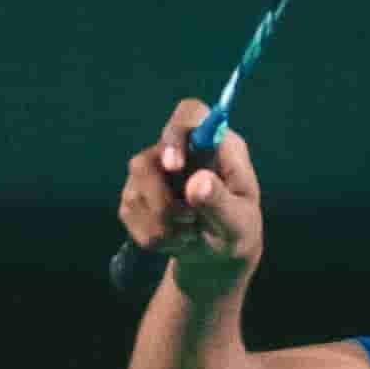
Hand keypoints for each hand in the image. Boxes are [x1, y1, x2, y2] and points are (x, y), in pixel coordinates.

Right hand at [118, 99, 262, 297]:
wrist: (218, 254)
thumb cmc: (237, 230)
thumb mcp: (239, 222)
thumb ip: (221, 202)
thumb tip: (197, 183)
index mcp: (215, 145)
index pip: (190, 114)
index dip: (176, 134)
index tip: (173, 166)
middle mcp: (181, 151)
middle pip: (148, 159)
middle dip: (162, 201)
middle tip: (189, 222)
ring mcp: (154, 172)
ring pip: (135, 190)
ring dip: (162, 225)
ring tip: (190, 235)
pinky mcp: (136, 195)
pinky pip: (129, 213)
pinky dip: (153, 237)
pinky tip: (176, 240)